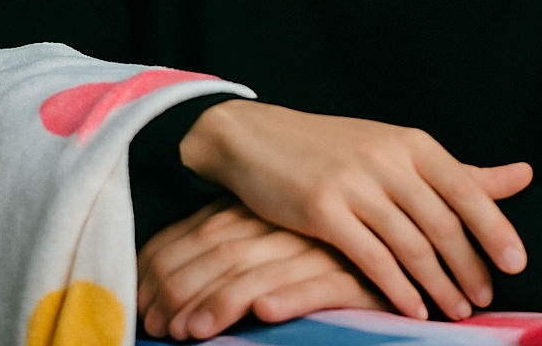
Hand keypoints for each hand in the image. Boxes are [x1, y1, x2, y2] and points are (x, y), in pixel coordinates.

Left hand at [137, 198, 385, 340]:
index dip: (170, 265)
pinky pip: (321, 281)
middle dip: (186, 291)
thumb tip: (163, 299)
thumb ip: (227, 255)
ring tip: (195, 330)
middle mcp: (286, 224)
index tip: (144, 303)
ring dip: (225, 301)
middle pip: (226, 252)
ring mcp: (320, 243)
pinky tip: (266, 310)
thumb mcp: (265, 239)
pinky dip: (293, 295)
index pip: (204, 230)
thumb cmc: (319, 242)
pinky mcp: (356, 269)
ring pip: (264, 269)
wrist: (398, 219)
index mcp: (261, 211)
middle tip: (163, 327)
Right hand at [180, 101, 532, 321]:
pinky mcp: (322, 210)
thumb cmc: (334, 148)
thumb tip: (522, 175)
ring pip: (411, 245)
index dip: (494, 227)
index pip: (466, 186)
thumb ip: (455, 171)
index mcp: (410, 142)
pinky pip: (372, 259)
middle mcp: (387, 159)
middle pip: (442, 222)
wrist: (259, 138)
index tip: (517, 262)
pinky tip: (413, 309)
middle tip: (486, 299)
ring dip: (439, 286)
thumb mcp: (395, 149)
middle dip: (469, 267)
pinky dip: (398, 290)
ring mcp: (354, 184)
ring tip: (457, 311)